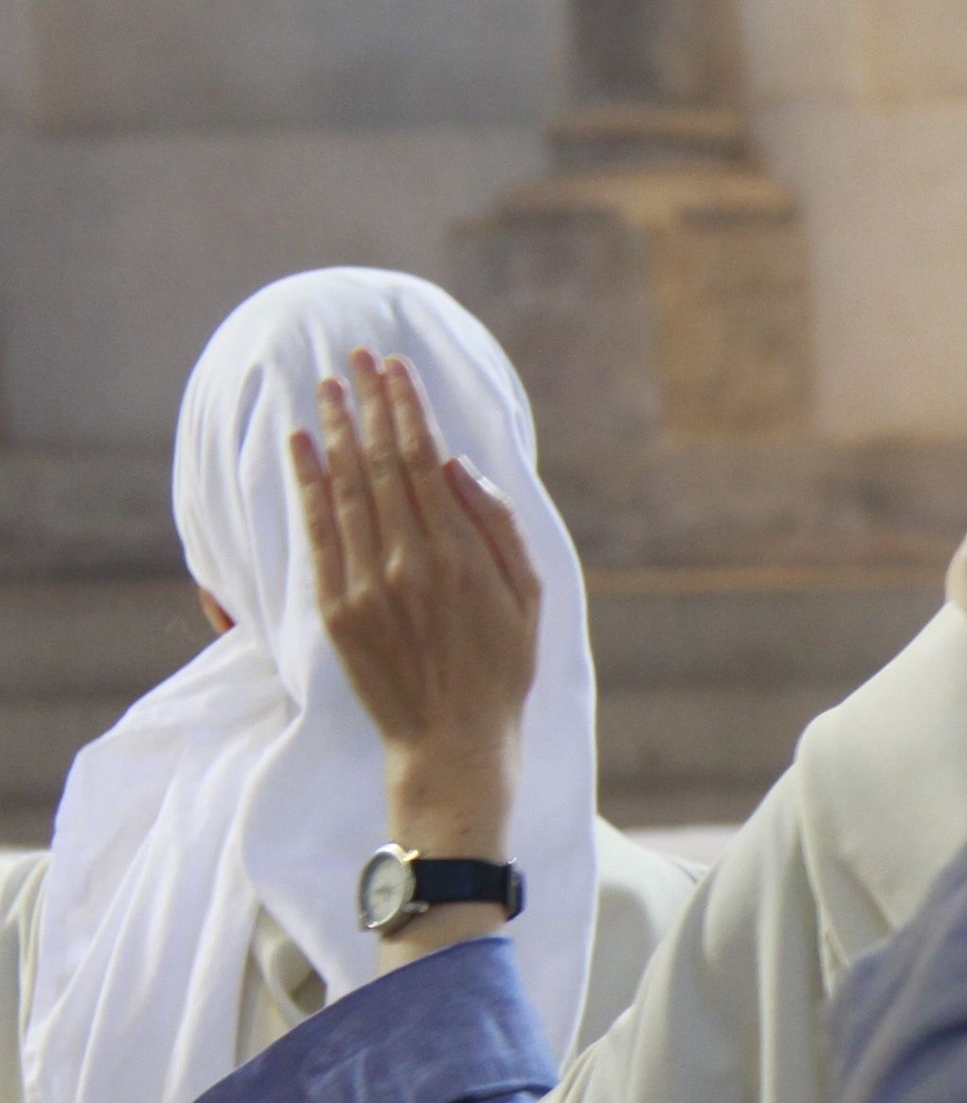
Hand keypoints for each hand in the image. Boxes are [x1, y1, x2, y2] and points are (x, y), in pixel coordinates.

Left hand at [292, 350, 540, 950]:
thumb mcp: (529, 601)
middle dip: (367, 404)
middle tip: (355, 356)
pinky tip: (302, 445)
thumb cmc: (502, 674)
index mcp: (459, 557)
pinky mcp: (336, 610)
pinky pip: (318, 533)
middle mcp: (407, 563)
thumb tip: (457, 466)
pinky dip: (307, 484)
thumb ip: (497, 529)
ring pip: (344, 490)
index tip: (395, 368)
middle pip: (379, 464)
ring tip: (327, 386)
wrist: (452, 746)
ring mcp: (365, 587)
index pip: (422, 462)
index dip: (406, 409)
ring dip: (334, 430)